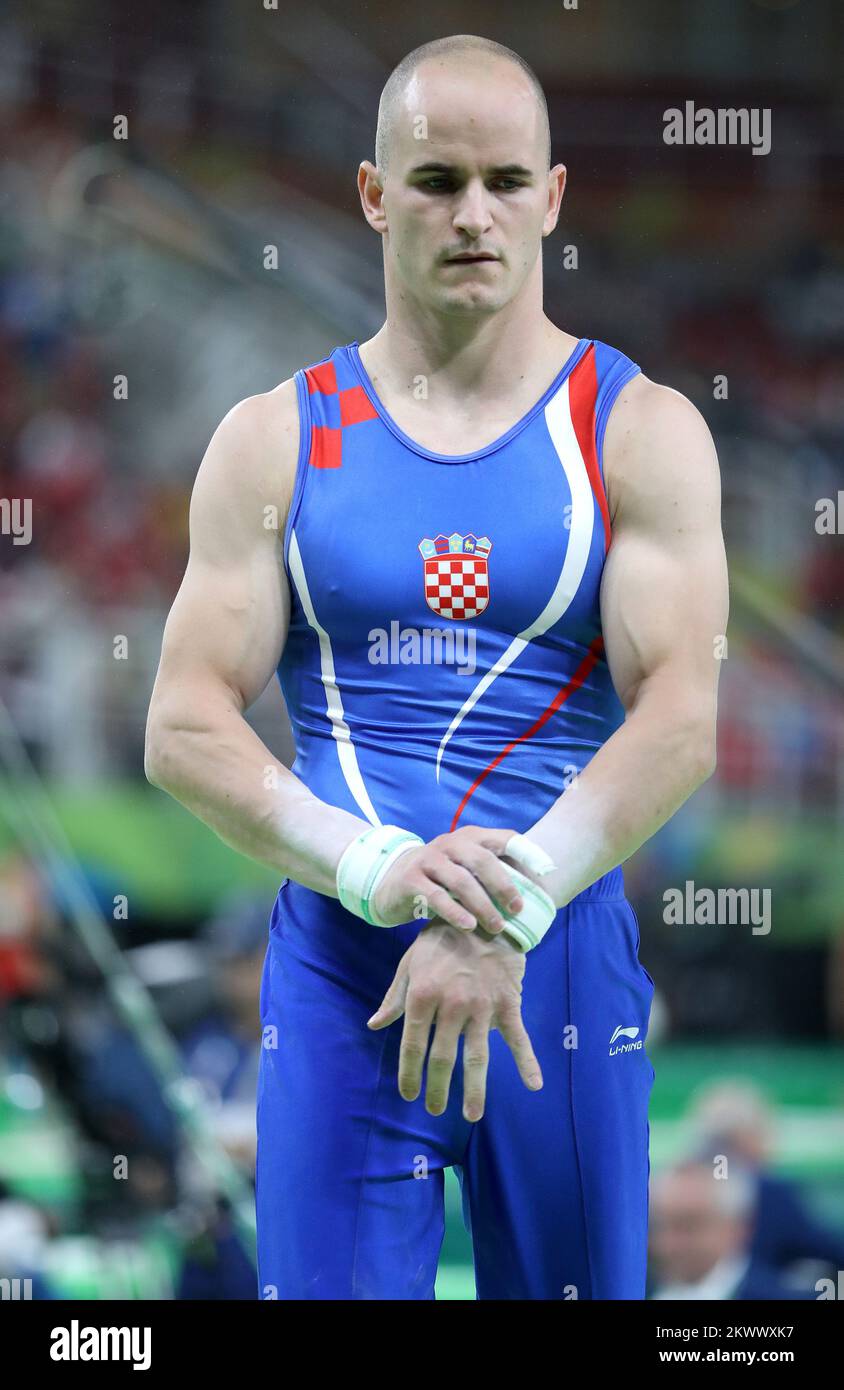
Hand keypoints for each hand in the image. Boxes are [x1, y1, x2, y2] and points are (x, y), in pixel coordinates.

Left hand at [366, 919, 542, 1122]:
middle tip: (434, 1109)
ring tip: (472, 1115)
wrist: (481, 912)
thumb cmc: (441, 939)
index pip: (412, 1045)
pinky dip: (527, 1062)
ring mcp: (481, 1007)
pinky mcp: (507, 1003)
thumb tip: (375, 1024)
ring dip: (474, 1090)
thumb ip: (394, 997)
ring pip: (477, 1057)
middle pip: (443, 1058)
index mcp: (422, 995)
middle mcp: (451, 1005)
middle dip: (438, 1089)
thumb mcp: (410, 963)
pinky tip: (534, 1085)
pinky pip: (518, 1038)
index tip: (408, 1093)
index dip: (409, 1073)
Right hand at [370, 825, 524, 932]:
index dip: (527, 852)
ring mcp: (429, 859)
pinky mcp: (411, 878)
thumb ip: (492, 872)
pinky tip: (468, 925)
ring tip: (496, 927)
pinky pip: (436, 896)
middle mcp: (450, 843)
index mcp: (470, 837)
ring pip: (461, 880)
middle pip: (483, 860)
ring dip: (482, 905)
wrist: (391, 879)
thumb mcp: (466, 867)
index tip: (546, 871)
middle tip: (517, 910)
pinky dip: (454, 911)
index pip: (504, 837)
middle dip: (503, 885)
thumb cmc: (441, 877)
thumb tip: (535, 891)